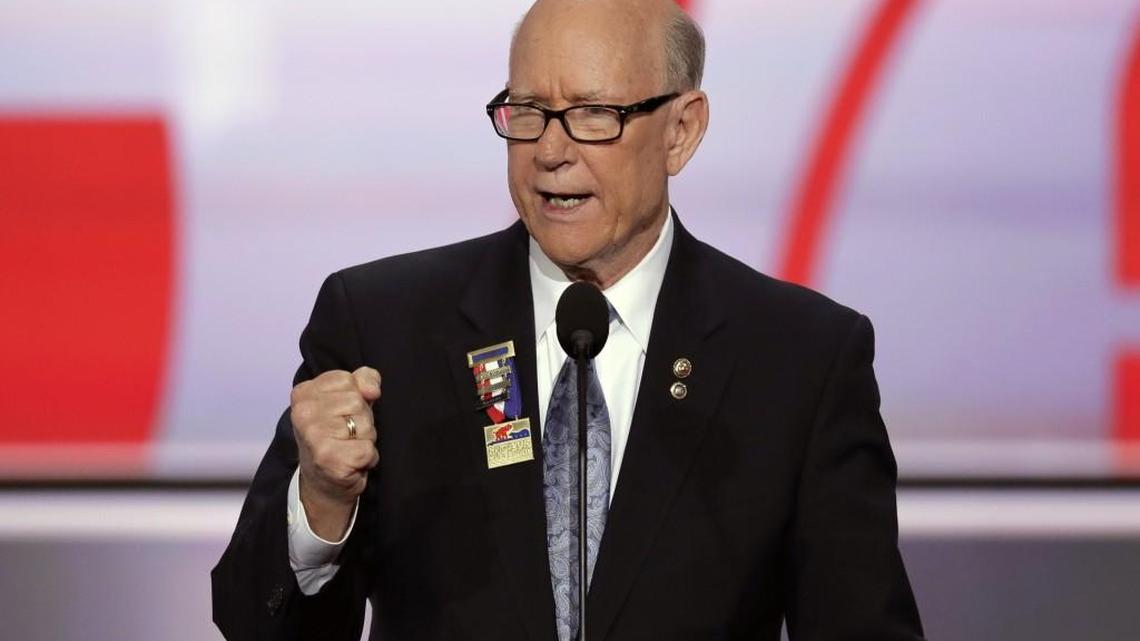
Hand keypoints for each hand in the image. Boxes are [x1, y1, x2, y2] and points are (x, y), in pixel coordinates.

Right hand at [290, 366, 380, 539]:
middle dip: (362, 419)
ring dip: (365, 439)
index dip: (356, 398)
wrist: (323, 483)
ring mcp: (313, 436)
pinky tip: (353, 463)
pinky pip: (367, 449)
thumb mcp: (348, 399)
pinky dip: (368, 458)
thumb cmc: (338, 435)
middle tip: (347, 435)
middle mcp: (303, 413)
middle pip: (358, 402)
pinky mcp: (328, 459)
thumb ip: (363, 380)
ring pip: (364, 425)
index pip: (349, 380)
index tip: (342, 414)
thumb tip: (372, 389)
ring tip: (349, 447)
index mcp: (304, 392)